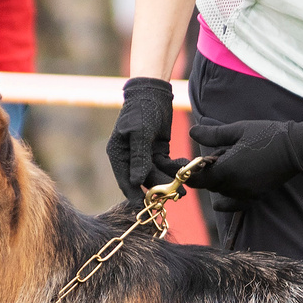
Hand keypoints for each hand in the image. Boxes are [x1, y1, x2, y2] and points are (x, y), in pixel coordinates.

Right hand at [106, 77, 184, 196]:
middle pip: (144, 180)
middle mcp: (129, 158)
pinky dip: (174, 168)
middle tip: (174, 197)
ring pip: (156, 175)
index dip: (135, 197)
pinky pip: (165, 165)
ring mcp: (144, 156)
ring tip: (183, 189)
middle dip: (159, 189)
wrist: (154, 93)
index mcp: (118, 154)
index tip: (146, 210)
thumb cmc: (141, 110)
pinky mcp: (157, 151)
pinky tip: (184, 167)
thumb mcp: (139, 133)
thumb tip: (136, 181)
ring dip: (169, 181)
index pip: (126, 181)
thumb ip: (139, 157)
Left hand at [184, 117, 302, 212]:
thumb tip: (191, 132)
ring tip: (232, 161)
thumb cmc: (266, 135)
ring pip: (221, 192)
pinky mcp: (256, 197)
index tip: (186, 165)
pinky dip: (227, 201)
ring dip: (220, 181)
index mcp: (226, 170)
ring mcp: (245, 194)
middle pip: (209, 185)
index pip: (196, 180)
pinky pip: (235, 204)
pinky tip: (221, 199)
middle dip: (207, 172)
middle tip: (219, 153)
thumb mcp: (237, 130)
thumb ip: (212, 134)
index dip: (188, 173)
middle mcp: (234, 186)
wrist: (295, 147)